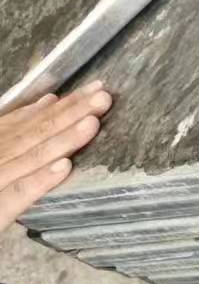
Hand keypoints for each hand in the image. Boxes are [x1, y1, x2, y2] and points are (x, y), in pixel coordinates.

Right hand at [0, 82, 113, 228]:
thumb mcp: (1, 151)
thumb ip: (12, 129)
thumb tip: (49, 102)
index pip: (29, 121)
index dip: (63, 105)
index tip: (95, 88)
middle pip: (32, 134)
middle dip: (69, 114)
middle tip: (102, 97)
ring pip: (27, 158)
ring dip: (60, 140)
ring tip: (91, 124)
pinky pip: (15, 194)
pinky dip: (38, 180)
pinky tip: (63, 168)